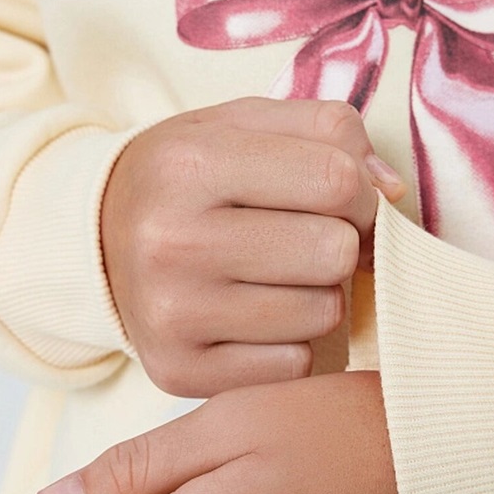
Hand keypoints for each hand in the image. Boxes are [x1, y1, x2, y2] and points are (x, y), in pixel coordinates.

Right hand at [102, 98, 403, 395]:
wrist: (100, 239)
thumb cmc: (192, 178)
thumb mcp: (245, 125)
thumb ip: (329, 131)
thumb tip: (392, 191)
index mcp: (190, 164)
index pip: (336, 180)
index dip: (362, 192)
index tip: (345, 201)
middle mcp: (172, 241)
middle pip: (335, 252)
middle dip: (340, 244)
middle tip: (307, 240)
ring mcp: (172, 314)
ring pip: (323, 314)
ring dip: (319, 295)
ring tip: (278, 277)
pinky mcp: (178, 369)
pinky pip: (294, 365)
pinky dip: (291, 342)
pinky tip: (258, 316)